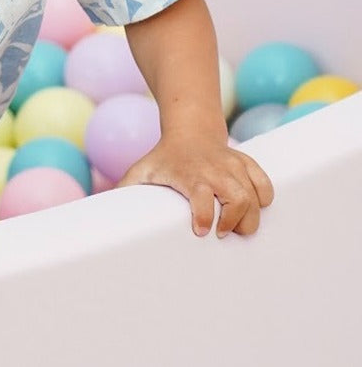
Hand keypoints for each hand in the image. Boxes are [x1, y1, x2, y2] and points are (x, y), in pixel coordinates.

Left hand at [118, 134, 274, 237]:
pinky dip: (264, 197)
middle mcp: (213, 170)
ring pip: (253, 194)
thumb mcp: (141, 171)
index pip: (200, 195)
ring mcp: (232, 166)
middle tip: (224, 234)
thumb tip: (102, 215)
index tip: (201, 232)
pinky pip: (264, 183)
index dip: (203, 215)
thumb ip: (125, 191)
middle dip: (235, 221)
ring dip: (250, 217)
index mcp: (188, 174)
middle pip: (236, 198)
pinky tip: (255, 208)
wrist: (190, 131)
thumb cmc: (163, 158)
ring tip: (238, 229)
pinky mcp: (246, 164)